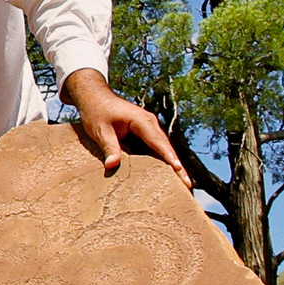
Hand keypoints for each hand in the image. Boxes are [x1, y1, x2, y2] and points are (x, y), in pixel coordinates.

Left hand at [62, 69, 191, 188]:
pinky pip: (155, 150)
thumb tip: (111, 166)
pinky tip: (167, 178)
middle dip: (178, 167)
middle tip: (188, 186)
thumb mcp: (100, 130)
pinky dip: (162, 162)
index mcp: (142, 121)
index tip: (179, 171)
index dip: (169, 158)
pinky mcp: (144, 135)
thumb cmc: (97, 112)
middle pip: (167, 148)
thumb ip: (108, 147)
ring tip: (184, 186)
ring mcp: (149, 129)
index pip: (159, 143)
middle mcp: (150, 124)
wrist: (95, 98)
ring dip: (173, 166)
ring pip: (163, 150)